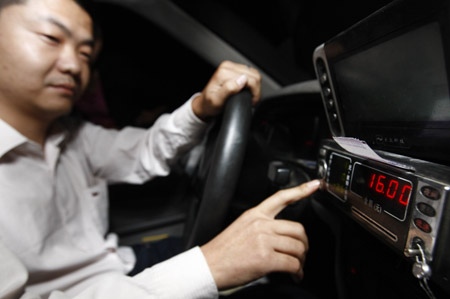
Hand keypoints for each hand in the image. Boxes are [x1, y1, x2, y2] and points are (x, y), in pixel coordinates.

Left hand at [192, 60, 260, 119]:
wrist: (204, 104)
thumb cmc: (210, 104)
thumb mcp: (217, 101)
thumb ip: (229, 89)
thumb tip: (242, 80)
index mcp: (224, 72)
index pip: (249, 78)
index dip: (254, 92)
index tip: (251, 101)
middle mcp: (227, 66)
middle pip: (254, 74)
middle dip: (255, 89)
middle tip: (251, 100)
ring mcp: (231, 67)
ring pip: (254, 73)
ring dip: (254, 86)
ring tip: (249, 96)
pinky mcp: (234, 69)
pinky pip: (250, 73)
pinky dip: (252, 83)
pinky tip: (247, 90)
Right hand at [200, 180, 320, 289]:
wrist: (208, 266)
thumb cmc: (222, 251)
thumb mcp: (240, 228)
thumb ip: (260, 226)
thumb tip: (280, 235)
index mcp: (254, 214)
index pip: (281, 197)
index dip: (301, 190)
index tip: (314, 185)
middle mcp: (261, 224)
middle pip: (297, 229)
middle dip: (304, 244)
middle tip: (301, 253)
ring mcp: (263, 241)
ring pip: (298, 247)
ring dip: (301, 260)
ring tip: (297, 266)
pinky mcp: (266, 258)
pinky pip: (292, 264)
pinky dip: (297, 272)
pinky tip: (294, 275)